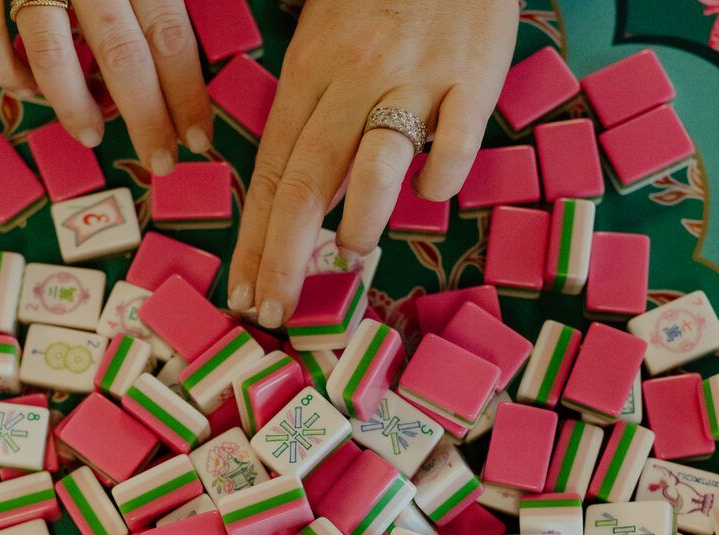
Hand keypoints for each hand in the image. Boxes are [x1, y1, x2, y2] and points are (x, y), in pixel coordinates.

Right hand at [0, 0, 212, 173]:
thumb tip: (192, 35)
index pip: (169, 33)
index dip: (187, 92)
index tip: (200, 139)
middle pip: (121, 53)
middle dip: (145, 118)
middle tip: (161, 162)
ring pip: (51, 53)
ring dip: (75, 107)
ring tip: (94, 137)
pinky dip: (9, 73)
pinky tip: (29, 90)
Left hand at [227, 0, 516, 326]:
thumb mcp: (324, 37)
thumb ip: (310, 112)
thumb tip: (300, 197)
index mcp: (311, 71)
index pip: (273, 170)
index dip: (255, 239)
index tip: (244, 292)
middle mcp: (356, 80)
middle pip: (308, 181)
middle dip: (284, 257)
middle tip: (275, 311)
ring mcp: (417, 80)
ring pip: (377, 164)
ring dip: (362, 222)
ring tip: (354, 253)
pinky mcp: (474, 78)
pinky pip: (455, 143)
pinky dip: (441, 177)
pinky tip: (430, 193)